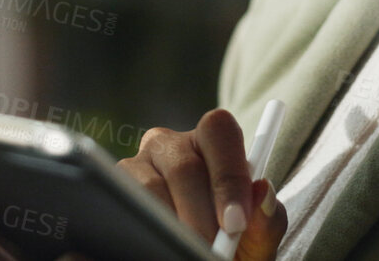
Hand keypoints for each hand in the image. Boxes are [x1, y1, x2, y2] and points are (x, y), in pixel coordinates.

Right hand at [118, 109, 286, 260]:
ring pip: (150, 189)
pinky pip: (125, 205)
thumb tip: (263, 192)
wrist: (196, 258)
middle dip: (201, 215)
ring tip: (186, 250)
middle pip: (184, 166)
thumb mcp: (254, 240)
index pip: (219, 130)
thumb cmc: (232, 247)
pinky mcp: (112, 189)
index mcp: (210, 142)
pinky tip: (158, 245)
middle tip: (211, 251)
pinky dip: (146, 230)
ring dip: (172, 226)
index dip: (228, 174)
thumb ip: (266, 220)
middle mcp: (169, 145)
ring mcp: (136, 165)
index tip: (236, 222)